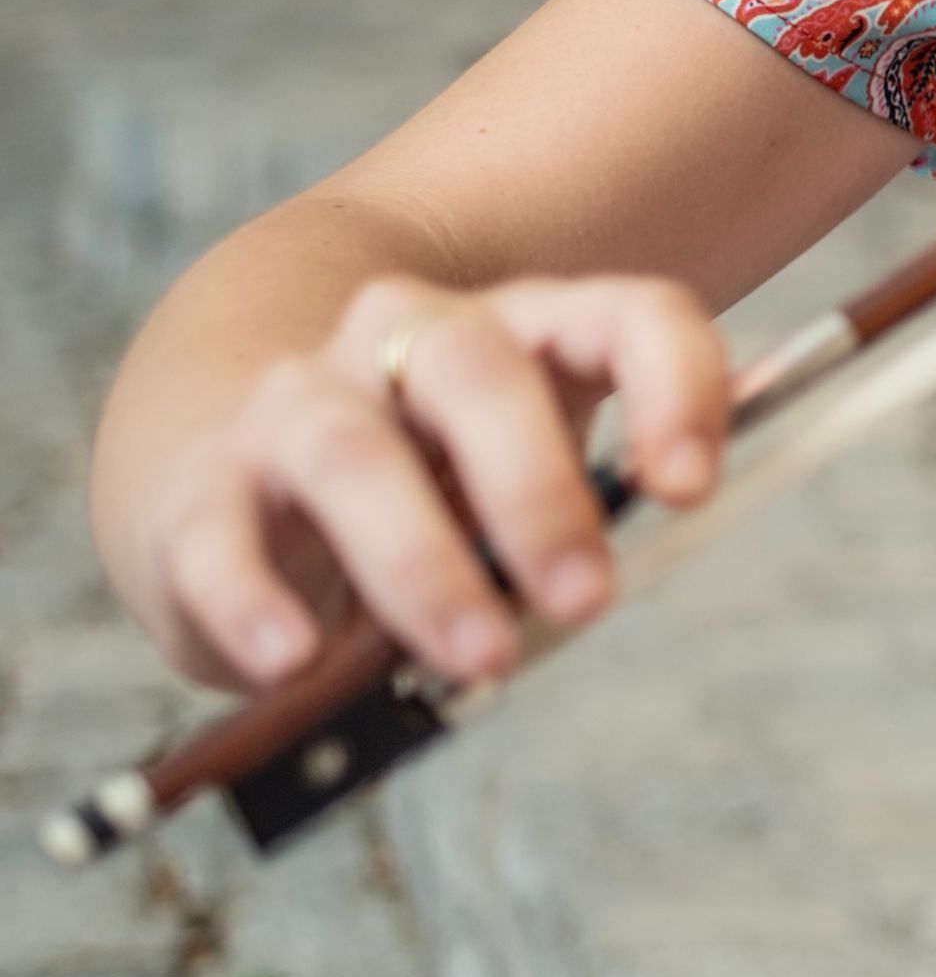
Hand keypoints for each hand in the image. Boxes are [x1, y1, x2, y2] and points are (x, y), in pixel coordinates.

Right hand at [105, 273, 735, 696]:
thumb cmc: (429, 486)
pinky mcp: (203, 489)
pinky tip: (292, 660)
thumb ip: (604, 498)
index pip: (626, 316)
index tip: (692, 490)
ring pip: (354, 452)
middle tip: (586, 602)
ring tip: (478, 655)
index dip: (673, 388)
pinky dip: (254, 600)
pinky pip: (221, 535)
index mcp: (526, 330)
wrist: (235, 470)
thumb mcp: (527, 484)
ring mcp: (298, 403)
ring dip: (423, 562)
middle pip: (479, 372)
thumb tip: (682, 512)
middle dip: (539, 489)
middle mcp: (408, 339)